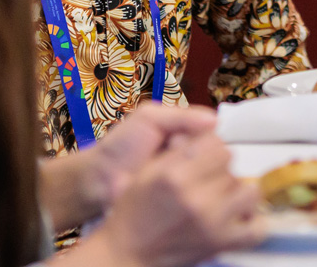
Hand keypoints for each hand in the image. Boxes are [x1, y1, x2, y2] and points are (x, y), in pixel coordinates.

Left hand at [40, 104, 217, 232]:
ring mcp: (187, 179)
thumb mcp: (149, 119)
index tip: (180, 137)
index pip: (213, 131)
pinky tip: (172, 188)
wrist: (100, 181)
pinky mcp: (182, 201)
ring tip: (164, 168)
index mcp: (185, 132)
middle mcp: (191, 156)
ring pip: (207, 172)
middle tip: (169, 151)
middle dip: (192, 150)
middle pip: (214, 152)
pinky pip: (197, 192)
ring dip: (188, 169)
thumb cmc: (122, 145)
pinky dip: (188, 189)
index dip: (203, 134)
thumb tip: (216, 121)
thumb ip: (181, 116)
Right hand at [87, 134, 265, 266]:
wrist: (129, 254)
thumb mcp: (144, 173)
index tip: (204, 157)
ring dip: (238, 192)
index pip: (214, 141)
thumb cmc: (134, 213)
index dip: (210, 147)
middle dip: (221, 168)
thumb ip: (174, 151)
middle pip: (231, 162)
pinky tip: (238, 218)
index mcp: (173, 174)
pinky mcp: (222, 242)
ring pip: (249, 189)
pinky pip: (257, 227)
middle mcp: (194, 195)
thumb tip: (204, 131)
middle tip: (209, 180)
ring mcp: (211, 219)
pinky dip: (253, 223)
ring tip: (224, 198)